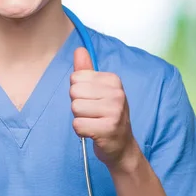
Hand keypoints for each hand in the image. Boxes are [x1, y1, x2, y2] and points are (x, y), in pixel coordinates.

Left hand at [70, 47, 138, 170]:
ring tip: (93, 122)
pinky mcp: (108, 129)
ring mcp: (114, 111)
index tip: (92, 101)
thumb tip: (79, 50)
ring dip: (80, 119)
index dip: (78, 92)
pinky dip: (81, 131)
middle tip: (92, 113)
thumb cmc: (107, 116)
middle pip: (74, 93)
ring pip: (75, 109)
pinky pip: (78, 125)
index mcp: (113, 80)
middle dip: (78, 105)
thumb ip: (87, 71)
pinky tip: (93, 132)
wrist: (122, 146)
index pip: (76, 78)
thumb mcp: (99, 91)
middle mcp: (117, 93)